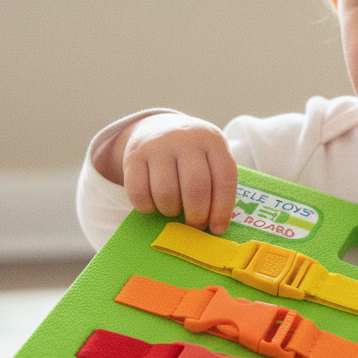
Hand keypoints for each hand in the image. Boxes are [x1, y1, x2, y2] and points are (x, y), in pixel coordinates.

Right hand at [98, 113, 237, 234]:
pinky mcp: (133, 156)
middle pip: (195, 187)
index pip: (224, 178)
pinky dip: (147, 207)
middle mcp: (186, 139)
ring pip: (166, 192)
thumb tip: (214, 228)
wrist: (158, 127)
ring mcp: (158, 145)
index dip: (222, 209)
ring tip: (174, 209)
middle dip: (197, 215)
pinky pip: (139, 193)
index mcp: (213, 141)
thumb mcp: (210, 159)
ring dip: (171, 211)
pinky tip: (153, 204)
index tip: (217, 229)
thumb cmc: (192, 155)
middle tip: (195, 225)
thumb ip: (216, 186)